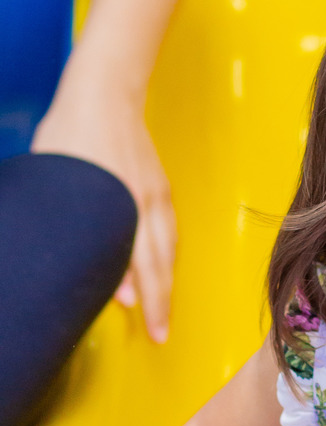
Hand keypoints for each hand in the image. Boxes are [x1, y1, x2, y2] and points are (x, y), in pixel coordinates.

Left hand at [33, 82, 175, 342]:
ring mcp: (156, 193)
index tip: (141, 319)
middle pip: (159, 262)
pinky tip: (163, 270)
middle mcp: (144, 201)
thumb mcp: (57, 175)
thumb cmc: (72, 128)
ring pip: (168, 248)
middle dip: (161, 302)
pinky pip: (169, 231)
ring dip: (167, 283)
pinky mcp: (159, 186)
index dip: (142, 293)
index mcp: (121, 199)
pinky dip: (168, 256)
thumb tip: (65, 255)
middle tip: (161, 334)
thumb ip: (66, 217)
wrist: (105, 91)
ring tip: (164, 314)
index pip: (137, 259)